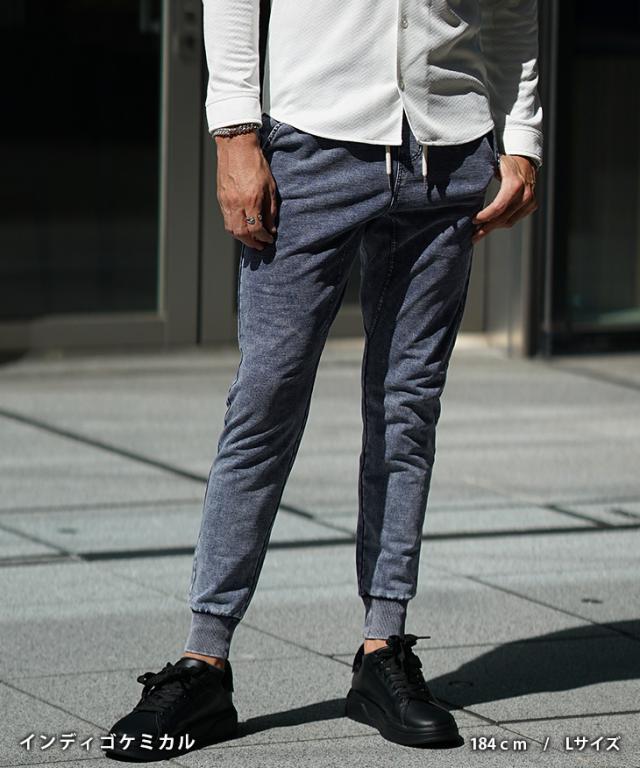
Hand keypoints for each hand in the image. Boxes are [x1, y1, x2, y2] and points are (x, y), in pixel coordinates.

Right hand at [215, 131, 277, 250]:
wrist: (236, 147)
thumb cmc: (256, 164)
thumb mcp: (270, 187)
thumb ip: (271, 210)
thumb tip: (271, 228)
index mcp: (251, 200)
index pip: (256, 229)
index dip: (263, 238)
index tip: (269, 239)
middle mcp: (236, 204)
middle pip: (242, 234)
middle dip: (252, 243)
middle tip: (261, 246)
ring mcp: (226, 202)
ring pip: (232, 229)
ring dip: (242, 238)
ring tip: (252, 240)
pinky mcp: (221, 199)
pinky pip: (226, 220)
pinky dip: (235, 229)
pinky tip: (243, 228)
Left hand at [471, 155, 537, 243]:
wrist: (525, 160)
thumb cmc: (506, 163)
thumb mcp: (493, 165)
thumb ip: (481, 177)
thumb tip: (462, 186)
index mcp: (514, 184)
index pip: (498, 207)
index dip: (485, 216)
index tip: (473, 220)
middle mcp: (525, 194)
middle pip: (503, 218)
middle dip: (486, 228)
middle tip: (473, 236)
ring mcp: (530, 201)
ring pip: (508, 222)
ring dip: (493, 227)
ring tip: (479, 231)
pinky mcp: (531, 206)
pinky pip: (514, 219)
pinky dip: (502, 223)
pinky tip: (491, 224)